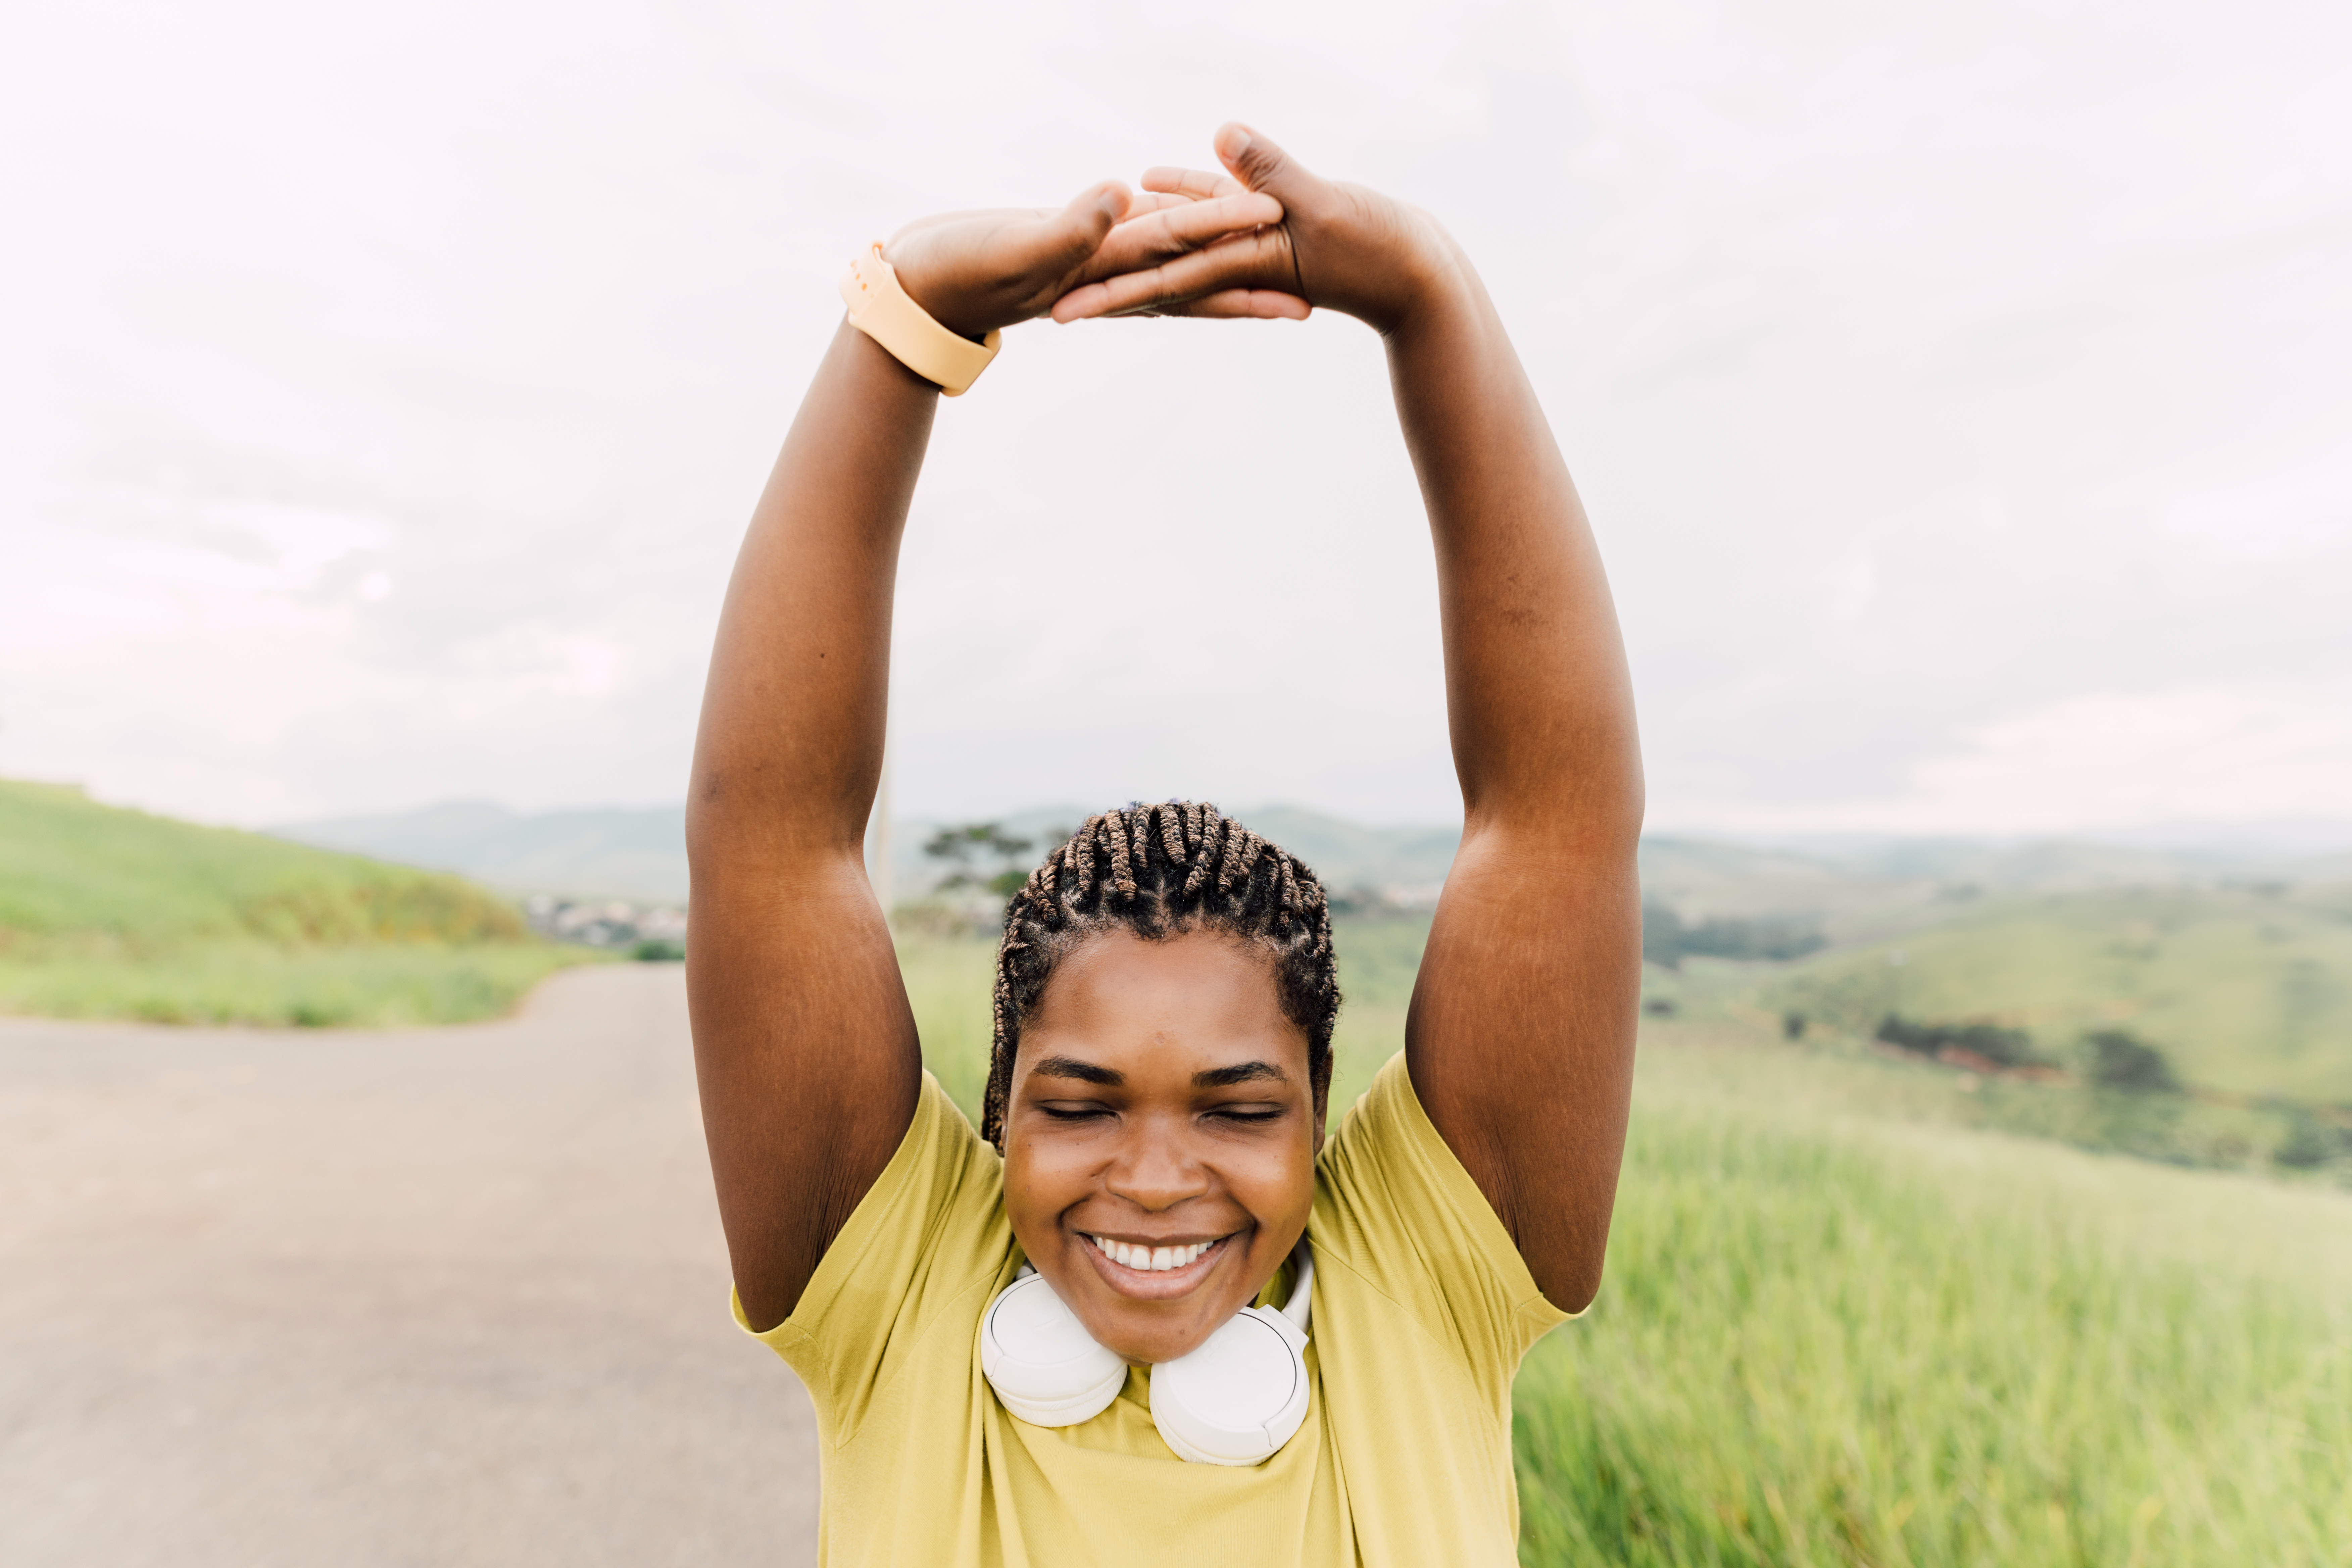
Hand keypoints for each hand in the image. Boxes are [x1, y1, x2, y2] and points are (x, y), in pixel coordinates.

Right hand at [882, 181, 1289, 340]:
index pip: (1179, 243)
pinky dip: (1172, 249)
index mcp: (1102, 266)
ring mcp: (1097, 272)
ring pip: (1174, 272)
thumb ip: (1072, 225)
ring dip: (1221, 273)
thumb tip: (1122, 196)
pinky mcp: (1080, 261)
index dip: (1227, 227)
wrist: (919, 293)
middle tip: (1313, 292)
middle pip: (1196, 280)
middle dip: (1251, 284)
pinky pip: (1140, 258)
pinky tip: (1193, 241)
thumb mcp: (1020, 244)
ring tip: (1268, 275)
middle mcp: (1110, 276)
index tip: (1276, 212)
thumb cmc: (960, 271)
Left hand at [1049, 125, 1459, 333]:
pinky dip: (1187, 198)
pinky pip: (1216, 213)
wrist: (1422, 277)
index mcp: (1240, 264)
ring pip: (1179, 243)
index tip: (1062, 307)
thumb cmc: (1383, 252)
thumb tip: (1222, 132)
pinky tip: (1152, 176)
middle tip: (1050, 307)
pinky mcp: (1270, 227)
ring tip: (1080, 246)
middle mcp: (1236, 260)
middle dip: (1106, 289)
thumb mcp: (1325, 206)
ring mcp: (1250, 245)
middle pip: (1156, 275)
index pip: (1161, 279)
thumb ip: (1273, 171)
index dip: (1110, 290)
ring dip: (1134, 248)